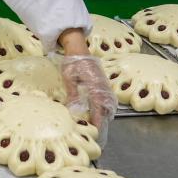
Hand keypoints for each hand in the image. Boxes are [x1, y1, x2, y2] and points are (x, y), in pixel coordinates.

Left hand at [56, 28, 117, 146]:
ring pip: (109, 102)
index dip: (98, 118)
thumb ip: (73, 93)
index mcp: (95, 84)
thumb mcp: (68, 77)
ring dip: (105, 113)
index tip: (96, 128)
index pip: (99, 105)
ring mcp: (104, 83)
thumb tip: (74, 110)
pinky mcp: (103, 81)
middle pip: (108, 106)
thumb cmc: (72, 61)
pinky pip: (108, 97)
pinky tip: (98, 111)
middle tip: (97, 130)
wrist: (78, 47)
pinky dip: (105, 106)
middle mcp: (102, 84)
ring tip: (97, 124)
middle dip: (103, 119)